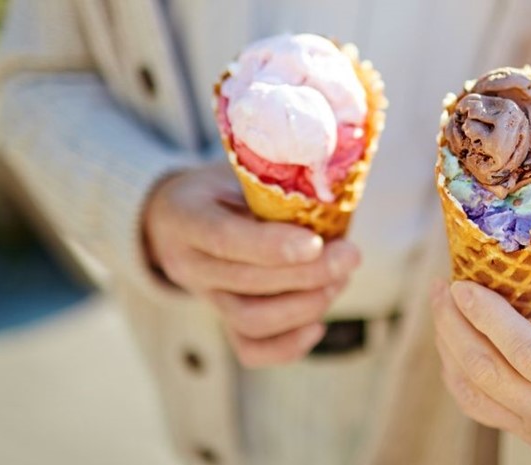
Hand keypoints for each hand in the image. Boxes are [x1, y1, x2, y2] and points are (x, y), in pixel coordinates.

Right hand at [144, 162, 360, 366]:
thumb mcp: (238, 170)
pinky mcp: (224, 320)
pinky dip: (288, 346)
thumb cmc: (222, 187)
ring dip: (306, 305)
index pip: (224, 238)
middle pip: (248, 282)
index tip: (315, 243)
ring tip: (340, 280)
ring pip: (251, 320)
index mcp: (186, 217)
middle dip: (309, 274)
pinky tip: (319, 324)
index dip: (272, 246)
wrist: (181, 218)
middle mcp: (189, 263)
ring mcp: (206, 297)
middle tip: (350, 256)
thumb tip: (334, 191)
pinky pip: (250, 349)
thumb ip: (273, 184)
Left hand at [431, 279, 530, 464]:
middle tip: (442, 287)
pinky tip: (455, 342)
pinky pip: (479, 407)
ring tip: (444, 308)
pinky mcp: (529, 436)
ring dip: (449, 347)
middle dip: (454, 326)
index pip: (527, 354)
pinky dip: (458, 373)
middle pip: (487, 373)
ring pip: (473, 394)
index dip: (489, 317)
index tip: (464, 284)